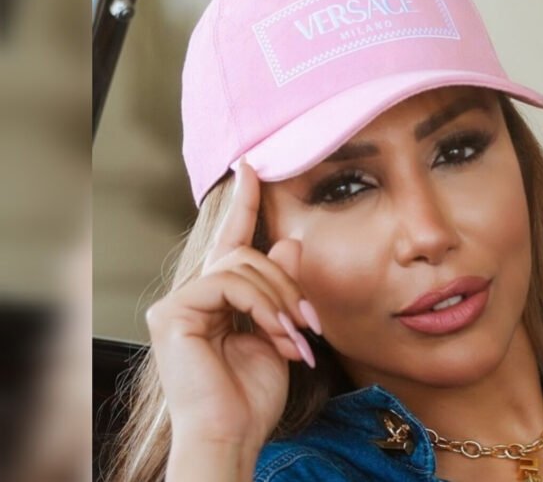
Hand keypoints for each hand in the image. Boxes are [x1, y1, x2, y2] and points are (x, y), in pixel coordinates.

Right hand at [146, 158, 321, 451]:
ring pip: (243, 267)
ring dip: (281, 302)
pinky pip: (230, 285)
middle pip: (249, 256)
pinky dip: (263, 307)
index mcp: (217, 299)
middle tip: (310, 326)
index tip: (253, 167)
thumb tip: (289, 243)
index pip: (232, 242)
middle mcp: (192, 296)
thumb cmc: (252, 397)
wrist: (232, 435)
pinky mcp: (171, 313)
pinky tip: (276, 335)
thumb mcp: (279, 333)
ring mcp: (177, 303)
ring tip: (295, 339)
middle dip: (289, 287)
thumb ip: (281, 289)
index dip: (244, 203)